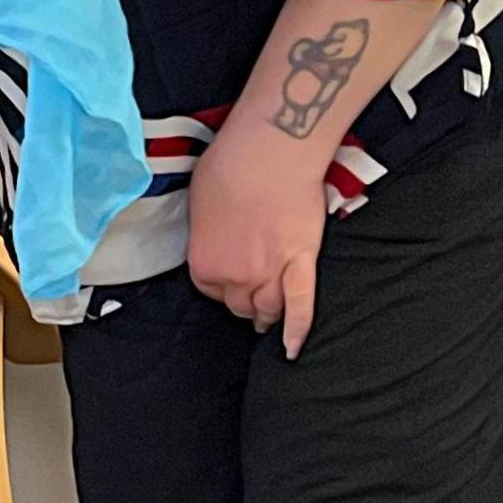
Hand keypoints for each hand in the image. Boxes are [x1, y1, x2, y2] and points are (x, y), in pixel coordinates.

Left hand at [186, 123, 329, 354]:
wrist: (268, 153)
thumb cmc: (229, 168)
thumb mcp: (200, 203)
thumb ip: (207, 234)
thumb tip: (216, 238)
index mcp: (204, 264)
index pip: (212, 290)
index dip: (222, 284)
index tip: (229, 278)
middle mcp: (235, 278)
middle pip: (240, 303)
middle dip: (244, 300)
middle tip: (250, 297)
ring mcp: (271, 275)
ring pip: (268, 309)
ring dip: (267, 316)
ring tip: (268, 322)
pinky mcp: (302, 265)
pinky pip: (301, 308)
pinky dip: (298, 330)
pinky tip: (294, 349)